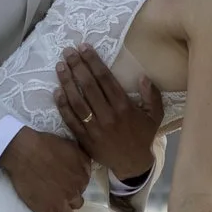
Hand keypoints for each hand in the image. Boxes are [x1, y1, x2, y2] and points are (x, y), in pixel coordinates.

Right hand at [0, 127, 89, 211]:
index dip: (73, 185)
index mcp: (82, 177)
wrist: (24, 152)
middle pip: (77, 202)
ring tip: (55, 208)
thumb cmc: (45, 144)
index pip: (84, 187)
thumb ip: (83, 160)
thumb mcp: (72, 146)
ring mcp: (60, 204)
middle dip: (69, 199)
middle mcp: (74, 192)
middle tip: (58, 194)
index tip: (65, 182)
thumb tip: (87, 168)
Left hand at [55, 45, 162, 184]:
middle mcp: (108, 115)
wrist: (132, 164)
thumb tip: (142, 76)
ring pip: (77, 101)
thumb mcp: (154, 115)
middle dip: (77, 66)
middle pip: (88, 87)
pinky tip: (56, 92)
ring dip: (67, 82)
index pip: (105, 79)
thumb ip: (151, 95)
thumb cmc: (142, 136)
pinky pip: (71, 120)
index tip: (83, 48)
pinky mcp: (84, 138)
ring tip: (59, 67)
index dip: (93, 62)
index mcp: (124, 107)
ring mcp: (94, 128)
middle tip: (67, 52)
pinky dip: (62, 105)